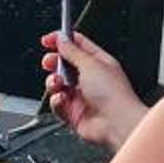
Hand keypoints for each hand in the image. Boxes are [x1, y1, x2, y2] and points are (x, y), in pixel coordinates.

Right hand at [43, 30, 144, 148]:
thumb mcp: (90, 63)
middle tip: (49, 62)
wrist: (116, 123)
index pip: (77, 46)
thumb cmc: (114, 94)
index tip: (47, 40)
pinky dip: (56, 101)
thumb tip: (61, 39)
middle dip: (53, 62)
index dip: (61, 41)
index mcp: (98, 62)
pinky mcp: (74, 113)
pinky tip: (62, 99)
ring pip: (57, 85)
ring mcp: (81, 96)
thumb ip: (72, 50)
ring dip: (53, 82)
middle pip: (64, 64)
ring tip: (57, 83)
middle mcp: (90, 78)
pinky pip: (57, 104)